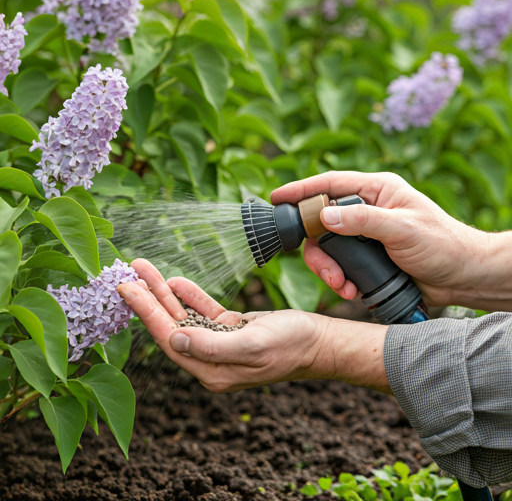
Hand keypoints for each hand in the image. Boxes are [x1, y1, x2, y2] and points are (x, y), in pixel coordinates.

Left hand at [118, 259, 390, 392]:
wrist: (318, 341)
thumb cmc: (291, 345)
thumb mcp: (252, 345)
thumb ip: (211, 346)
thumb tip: (174, 339)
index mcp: (212, 370)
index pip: (170, 339)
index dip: (146, 313)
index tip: (126, 289)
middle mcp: (211, 360)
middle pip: (171, 325)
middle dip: (149, 299)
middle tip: (129, 273)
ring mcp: (219, 344)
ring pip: (185, 316)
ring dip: (165, 293)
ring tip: (146, 269)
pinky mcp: (229, 330)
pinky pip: (203, 312)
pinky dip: (190, 296)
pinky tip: (176, 282)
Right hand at [271, 171, 488, 307]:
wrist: (461, 278)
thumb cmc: (442, 245)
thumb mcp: (403, 229)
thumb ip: (363, 220)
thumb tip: (324, 217)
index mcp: (376, 191)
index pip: (330, 184)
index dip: (301, 190)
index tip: (277, 198)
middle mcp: (366, 209)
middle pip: (321, 222)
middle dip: (317, 250)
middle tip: (327, 271)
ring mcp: (364, 234)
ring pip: (327, 248)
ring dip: (329, 270)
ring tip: (343, 287)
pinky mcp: (365, 256)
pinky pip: (338, 264)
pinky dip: (339, 279)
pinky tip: (352, 290)